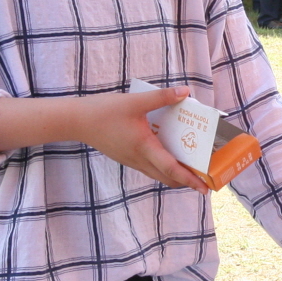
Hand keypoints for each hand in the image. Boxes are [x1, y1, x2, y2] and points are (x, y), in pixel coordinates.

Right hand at [68, 89, 210, 190]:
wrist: (76, 121)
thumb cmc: (104, 111)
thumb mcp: (135, 101)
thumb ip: (161, 97)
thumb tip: (185, 92)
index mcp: (144, 147)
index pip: (171, 169)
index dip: (190, 179)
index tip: (205, 188)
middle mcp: (139, 159)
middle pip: (167, 177)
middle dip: (187, 181)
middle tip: (204, 178)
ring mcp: (131, 161)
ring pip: (157, 174)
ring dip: (174, 174)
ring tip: (191, 168)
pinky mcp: (126, 158)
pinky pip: (149, 168)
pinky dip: (162, 167)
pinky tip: (168, 155)